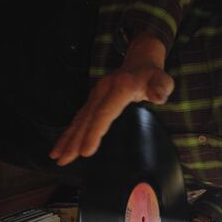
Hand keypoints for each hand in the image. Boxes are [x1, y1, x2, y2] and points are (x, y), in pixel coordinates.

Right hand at [49, 34, 173, 165]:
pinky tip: (62, 146)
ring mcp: (96, 95)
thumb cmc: (153, 76)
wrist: (140, 62)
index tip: (86, 151)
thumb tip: (158, 96)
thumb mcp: (163, 80)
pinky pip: (80, 118)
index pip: (104, 113)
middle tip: (65, 159)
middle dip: (74, 140)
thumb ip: (160, 88)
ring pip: (80, 119)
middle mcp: (103, 90)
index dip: (94, 132)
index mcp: (120, 88)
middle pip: (87, 119)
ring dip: (68, 138)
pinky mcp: (93, 100)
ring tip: (58, 157)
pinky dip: (70, 132)